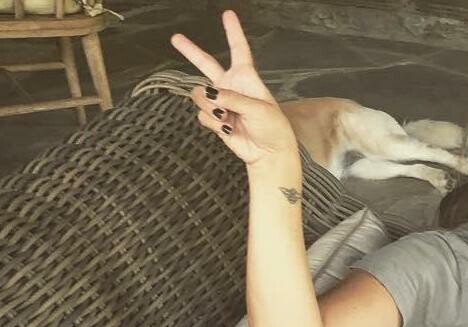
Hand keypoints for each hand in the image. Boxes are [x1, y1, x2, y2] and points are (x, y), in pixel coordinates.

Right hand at [171, 11, 296, 167]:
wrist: (268, 153)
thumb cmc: (273, 128)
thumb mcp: (258, 108)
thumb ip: (232, 98)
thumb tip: (208, 94)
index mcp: (246, 77)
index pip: (239, 49)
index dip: (233, 31)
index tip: (228, 15)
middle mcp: (231, 86)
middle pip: (206, 63)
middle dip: (190, 51)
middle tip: (176, 39)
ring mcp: (221, 102)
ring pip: (200, 95)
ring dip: (211, 107)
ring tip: (228, 117)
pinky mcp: (215, 118)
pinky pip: (202, 115)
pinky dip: (213, 122)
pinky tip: (227, 127)